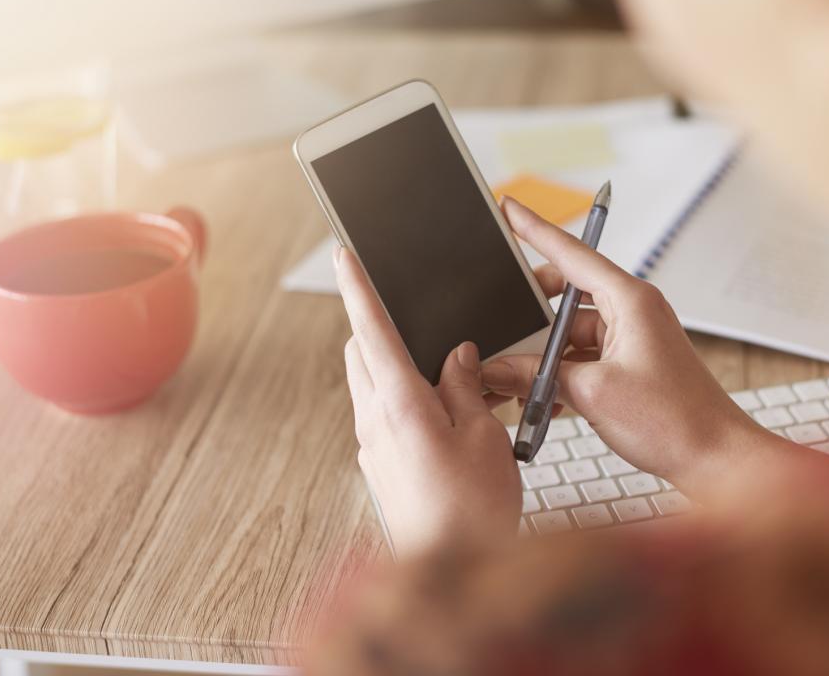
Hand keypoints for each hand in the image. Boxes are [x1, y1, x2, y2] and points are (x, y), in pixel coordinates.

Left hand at [335, 246, 521, 556]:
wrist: (452, 571)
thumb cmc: (474, 511)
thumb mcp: (484, 436)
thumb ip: (464, 386)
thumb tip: (456, 356)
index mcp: (400, 404)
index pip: (371, 330)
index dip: (357, 288)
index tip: (344, 256)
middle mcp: (375, 422)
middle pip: (364, 354)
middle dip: (381, 327)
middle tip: (417, 317)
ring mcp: (373, 447)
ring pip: (373, 385)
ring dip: (397, 366)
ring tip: (452, 376)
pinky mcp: (380, 467)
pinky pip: (384, 416)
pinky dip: (405, 400)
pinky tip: (447, 414)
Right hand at [482, 198, 779, 498]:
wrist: (717, 460)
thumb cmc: (675, 422)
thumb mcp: (592, 393)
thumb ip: (536, 376)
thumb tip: (496, 370)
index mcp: (630, 300)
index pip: (572, 252)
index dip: (534, 229)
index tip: (508, 207)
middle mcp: (633, 312)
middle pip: (565, 294)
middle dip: (529, 311)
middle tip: (499, 322)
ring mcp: (632, 339)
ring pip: (569, 332)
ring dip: (543, 355)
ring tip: (513, 379)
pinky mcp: (630, 365)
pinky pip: (582, 357)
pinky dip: (559, 374)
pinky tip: (539, 399)